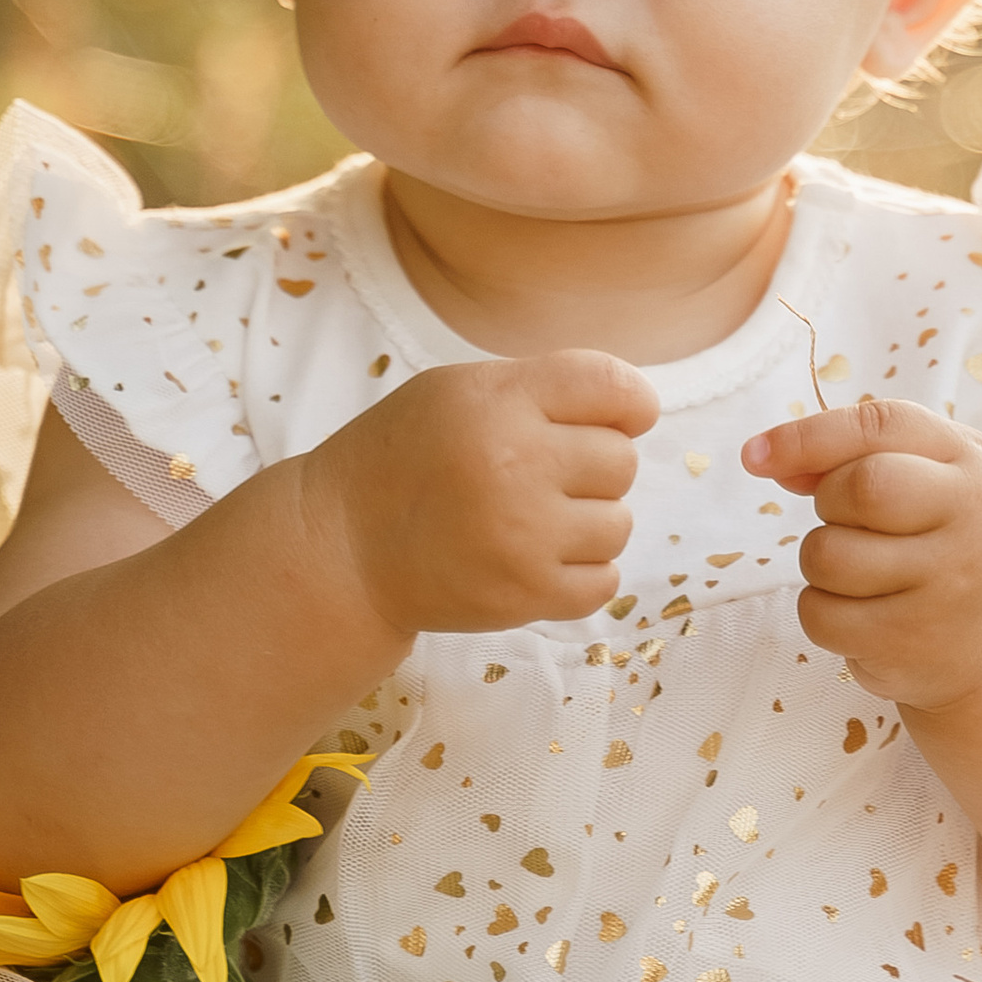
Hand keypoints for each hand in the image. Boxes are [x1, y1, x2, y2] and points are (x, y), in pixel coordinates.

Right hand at [313, 353, 656, 638]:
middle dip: (592, 467)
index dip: (630, 403)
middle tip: (540, 476)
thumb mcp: (461, 389)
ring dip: (587, 524)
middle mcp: (516, 464)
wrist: (345, 545)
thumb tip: (637, 411)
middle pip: (622, 460)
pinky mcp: (524, 594)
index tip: (622, 417)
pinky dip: (580, 573)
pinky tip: (536, 558)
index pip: (613, 386)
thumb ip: (545, 387)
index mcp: (500, 401)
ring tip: (531, 520)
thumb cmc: (409, 456)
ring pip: (618, 524)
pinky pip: (604, 582)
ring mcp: (523, 536)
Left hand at [741, 396, 981, 711]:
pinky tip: (861, 611)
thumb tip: (768, 458)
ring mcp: (945, 589)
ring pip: (827, 556)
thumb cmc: (940, 536)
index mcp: (974, 465)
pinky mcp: (908, 645)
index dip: (808, 435)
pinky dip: (821, 610)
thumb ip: (853, 454)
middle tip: (849, 520)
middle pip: (860, 488)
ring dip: (820, 561)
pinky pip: (819, 615)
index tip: (754, 455)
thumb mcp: (924, 474)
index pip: (882, 426)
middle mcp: (972, 522)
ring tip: (862, 570)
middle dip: (829, 501)